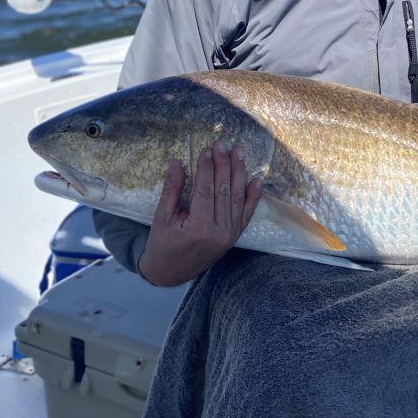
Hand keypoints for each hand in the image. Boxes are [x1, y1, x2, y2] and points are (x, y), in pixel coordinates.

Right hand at [137, 143, 261, 285]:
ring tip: (238, 153)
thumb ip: (172, 189)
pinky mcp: (234, 236)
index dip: (207, 168)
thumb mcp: (161, 216)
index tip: (207, 149)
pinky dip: (253, 196)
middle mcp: (219, 232)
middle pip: (224, 191)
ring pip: (238, 199)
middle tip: (223, 144)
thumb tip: (176, 162)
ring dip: (239, 173)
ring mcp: (230, 235)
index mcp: (198, 228)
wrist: (170, 272)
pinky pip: (247, 213)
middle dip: (224, 165)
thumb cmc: (162, 243)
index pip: (205, 190)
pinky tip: (256, 179)